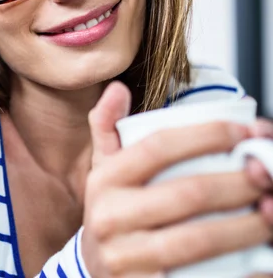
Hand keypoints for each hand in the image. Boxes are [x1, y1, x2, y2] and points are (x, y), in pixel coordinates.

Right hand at [81, 82, 272, 276]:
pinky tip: (262, 261)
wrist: (95, 272)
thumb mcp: (103, 170)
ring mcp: (126, 258)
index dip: (205, 135)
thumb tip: (118, 89)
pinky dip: (240, 271)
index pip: (156, 147)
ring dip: (248, 225)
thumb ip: (107, 128)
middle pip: (187, 193)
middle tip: (268, 173)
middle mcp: (109, 218)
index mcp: (103, 181)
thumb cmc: (114, 214)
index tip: (244, 130)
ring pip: (198, 239)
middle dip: (239, 182)